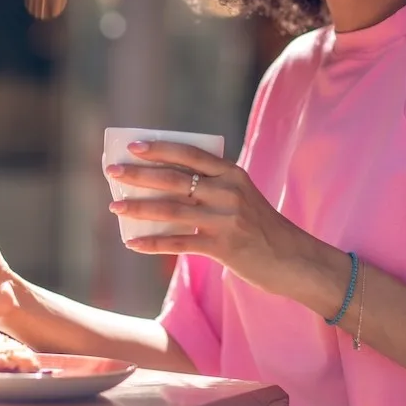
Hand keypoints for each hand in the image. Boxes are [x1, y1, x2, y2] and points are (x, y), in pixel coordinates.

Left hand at [106, 140, 314, 297]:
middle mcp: (228, 191)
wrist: (293, 259)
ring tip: (115, 206)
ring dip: (138, 208)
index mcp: (232, 173)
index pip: (189, 154)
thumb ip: (210, 188)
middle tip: (112, 172)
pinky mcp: (224, 247)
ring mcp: (226, 219)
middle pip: (174, 179)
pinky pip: (179, 243)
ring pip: (171, 210)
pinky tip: (132, 243)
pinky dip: (152, 243)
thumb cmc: (259, 226)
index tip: (132, 146)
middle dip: (139, 175)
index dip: (159, 148)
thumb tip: (158, 188)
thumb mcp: (241, 196)